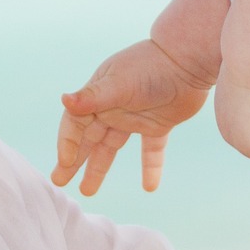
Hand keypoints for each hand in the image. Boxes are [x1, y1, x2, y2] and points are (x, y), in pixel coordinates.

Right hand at [53, 38, 214, 194]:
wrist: (189, 59)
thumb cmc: (151, 67)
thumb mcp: (120, 83)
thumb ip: (93, 96)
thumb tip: (64, 100)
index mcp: (99, 96)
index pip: (75, 124)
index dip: (68, 144)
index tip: (64, 165)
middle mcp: (113, 107)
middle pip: (89, 139)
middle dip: (74, 161)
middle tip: (60, 182)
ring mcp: (136, 117)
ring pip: (112, 147)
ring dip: (99, 168)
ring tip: (88, 190)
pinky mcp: (159, 124)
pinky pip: (151, 150)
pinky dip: (150, 167)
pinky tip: (150, 187)